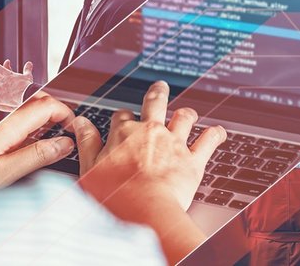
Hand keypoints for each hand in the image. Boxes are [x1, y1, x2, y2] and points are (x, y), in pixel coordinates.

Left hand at [0, 94, 74, 193]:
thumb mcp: (4, 173)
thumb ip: (36, 156)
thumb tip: (64, 144)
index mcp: (6, 126)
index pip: (47, 104)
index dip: (67, 114)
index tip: (77, 130)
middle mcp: (2, 121)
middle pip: (40, 103)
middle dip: (60, 115)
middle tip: (71, 136)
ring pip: (31, 113)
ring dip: (48, 123)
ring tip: (57, 145)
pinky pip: (21, 125)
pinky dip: (36, 132)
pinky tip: (36, 149)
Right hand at [74, 81, 225, 263]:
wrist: (144, 212)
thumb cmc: (114, 196)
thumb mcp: (90, 168)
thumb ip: (88, 142)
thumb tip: (81, 122)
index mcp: (124, 134)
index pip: (122, 116)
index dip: (123, 119)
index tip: (123, 123)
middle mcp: (151, 132)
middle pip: (155, 103)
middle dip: (157, 94)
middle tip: (160, 87)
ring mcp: (174, 145)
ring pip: (184, 118)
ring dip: (186, 114)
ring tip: (187, 113)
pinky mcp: (193, 161)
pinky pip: (208, 141)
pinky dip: (215, 134)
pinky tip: (218, 132)